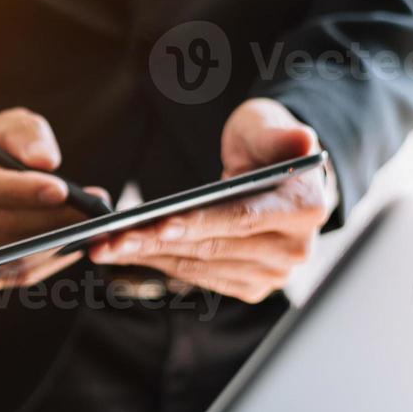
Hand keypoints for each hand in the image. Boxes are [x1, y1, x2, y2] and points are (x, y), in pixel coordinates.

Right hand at [0, 108, 108, 290]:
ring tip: (91, 229)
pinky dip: (46, 262)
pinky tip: (73, 247)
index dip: (19, 190)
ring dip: (52, 244)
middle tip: (91, 212)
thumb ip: (24, 133)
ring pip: (5, 254)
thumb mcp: (4, 125)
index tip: (62, 189)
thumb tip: (44, 160)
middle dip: (47, 219)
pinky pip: (10, 275)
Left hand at [90, 98, 335, 303]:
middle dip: (156, 241)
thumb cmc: (263, 145)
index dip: (200, 223)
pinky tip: (125, 253)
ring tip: (105, 246)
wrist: (270, 175)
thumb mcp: (267, 125)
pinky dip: (158, 262)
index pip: (244, 219)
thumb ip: (279, 133)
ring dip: (147, 256)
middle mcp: (295, 248)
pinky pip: (195, 275)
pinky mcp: (249, 286)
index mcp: (307, 207)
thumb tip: (303, 141)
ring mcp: (273, 273)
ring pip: (198, 265)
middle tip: (109, 238)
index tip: (158, 223)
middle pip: (213, 247)